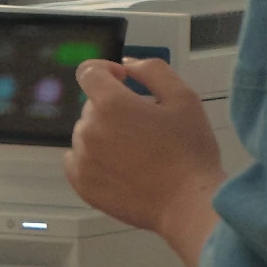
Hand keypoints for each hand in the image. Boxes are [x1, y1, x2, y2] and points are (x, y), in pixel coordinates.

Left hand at [67, 57, 225, 263]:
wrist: (187, 203)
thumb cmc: (189, 152)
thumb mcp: (183, 98)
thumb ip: (152, 70)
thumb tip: (128, 64)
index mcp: (111, 104)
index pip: (89, 72)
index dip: (106, 71)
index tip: (123, 80)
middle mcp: (89, 129)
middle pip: (92, 105)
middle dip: (115, 108)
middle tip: (146, 127)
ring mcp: (82, 158)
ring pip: (87, 132)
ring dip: (106, 134)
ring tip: (139, 152)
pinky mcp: (81, 183)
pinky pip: (77, 159)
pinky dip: (94, 158)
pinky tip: (121, 166)